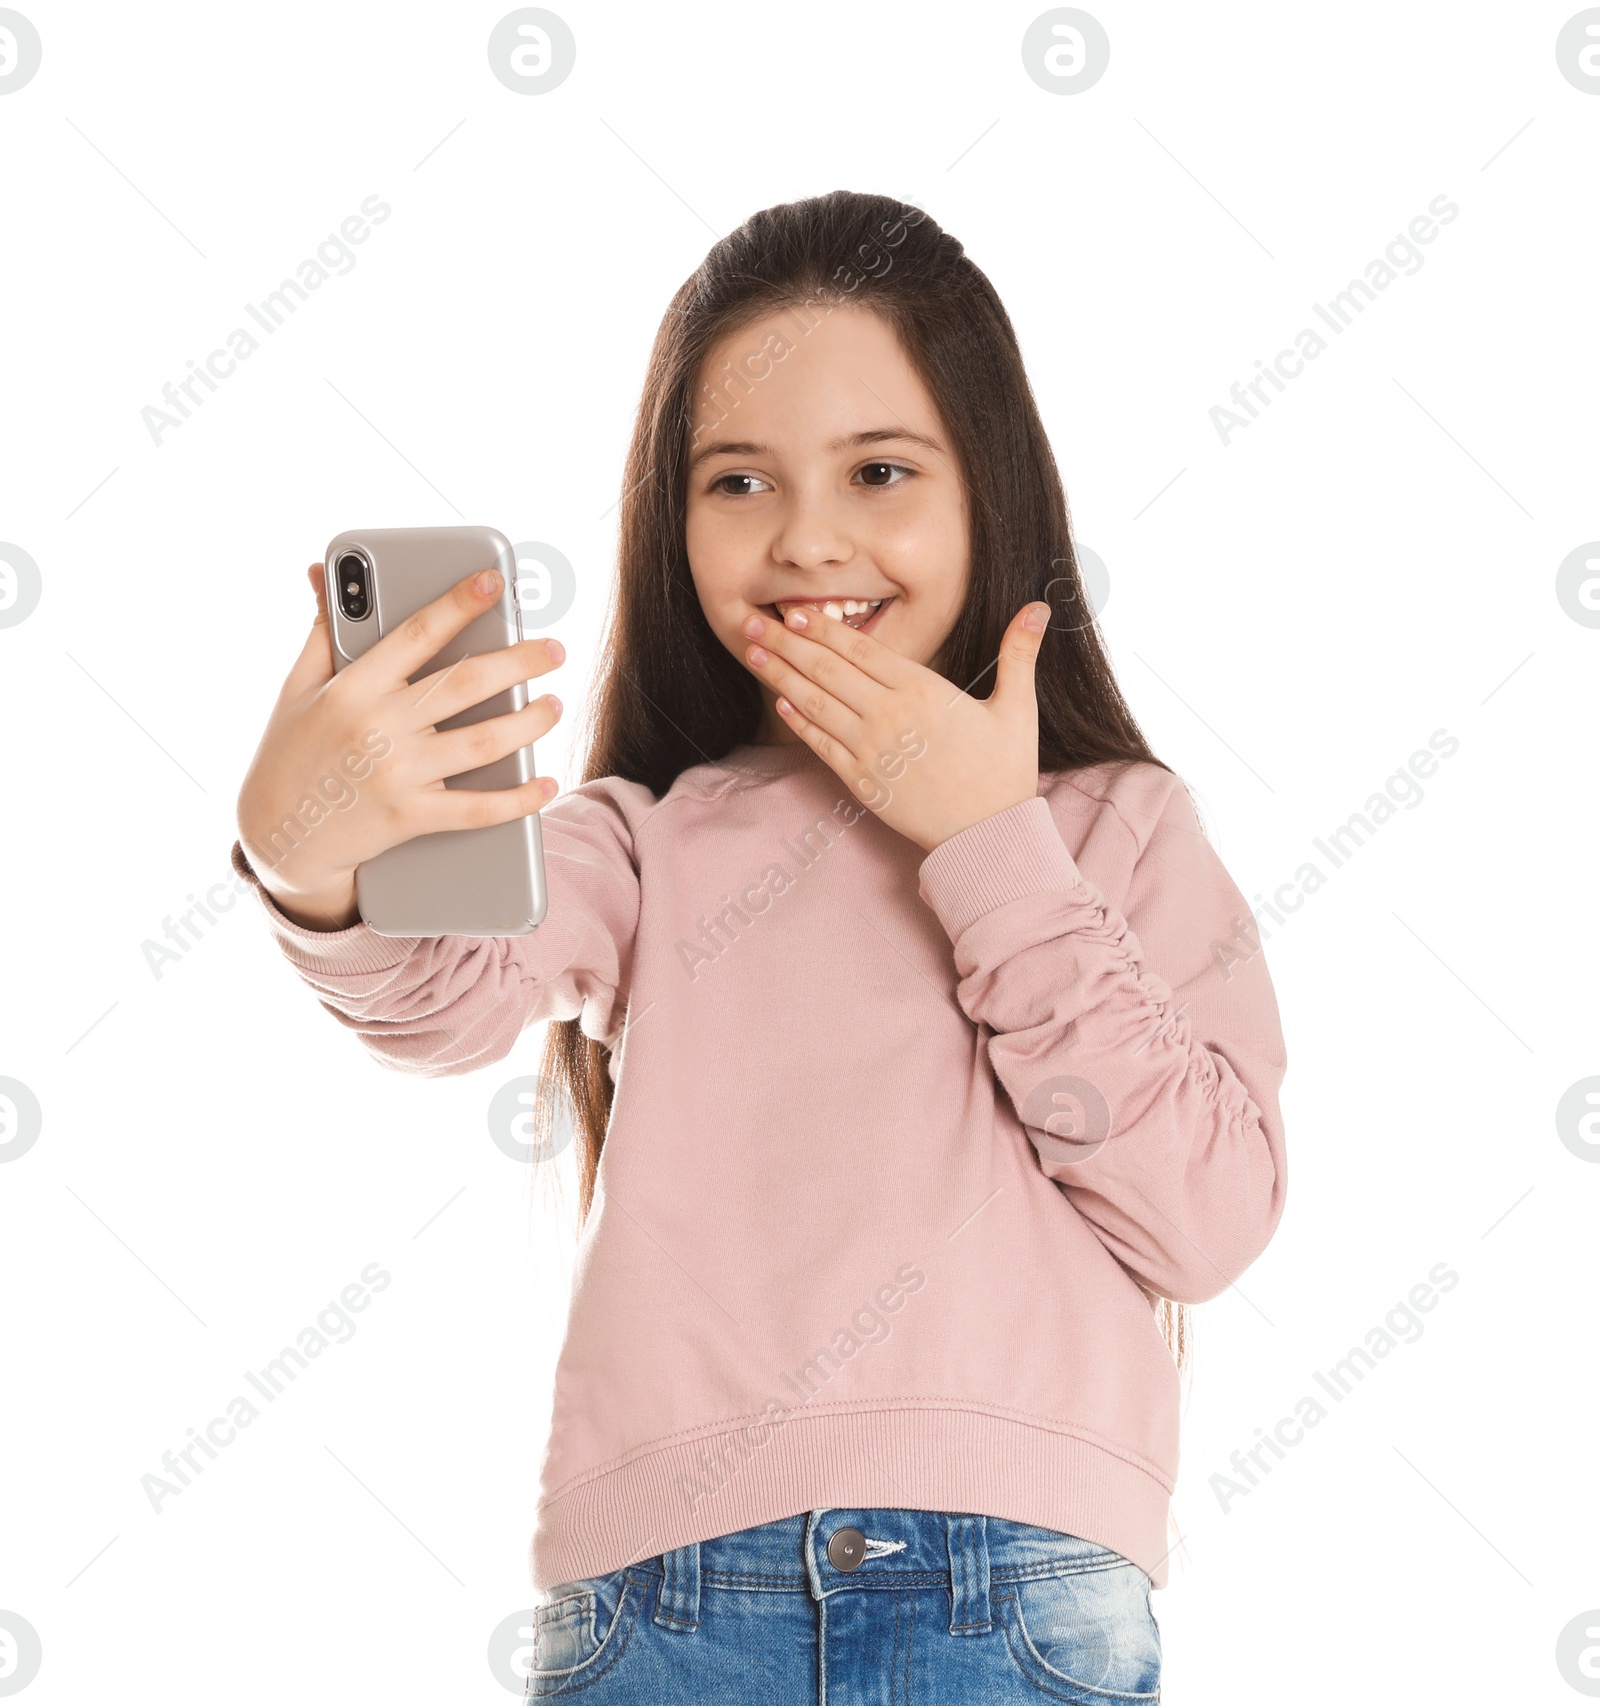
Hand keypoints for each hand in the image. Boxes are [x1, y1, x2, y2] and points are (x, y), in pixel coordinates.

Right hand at [235, 562, 564, 929]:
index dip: (458, 603)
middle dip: (519, 662)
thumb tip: (325, 574)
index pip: (415, 634)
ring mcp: (396, 775)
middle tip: (555, 649)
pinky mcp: (410, 818)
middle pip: (465, 684)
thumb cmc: (289, 753)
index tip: (493, 580)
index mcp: (352, 688)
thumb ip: (323, 633)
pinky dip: (519, 799)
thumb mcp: (296, 688)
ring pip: (483, 742)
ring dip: (529, 722)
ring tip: (554, 705)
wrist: (276, 837)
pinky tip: (547, 784)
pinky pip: (477, 809)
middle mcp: (377, 727)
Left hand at [740, 600, 1049, 853]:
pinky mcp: (861, 782)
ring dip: (780, 676)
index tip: (794, 611)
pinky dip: (798, 722)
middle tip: (750, 622)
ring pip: (815, 704)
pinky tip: (780, 703)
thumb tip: (1039, 608)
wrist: (987, 837)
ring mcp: (871, 751)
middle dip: (786, 644)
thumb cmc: (1004, 773)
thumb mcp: (1017, 709)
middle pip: (827, 671)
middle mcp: (889, 716)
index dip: (824, 629)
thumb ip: (1019, 654)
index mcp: (923, 692)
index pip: (861, 651)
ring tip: (751, 653)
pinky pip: (822, 745)